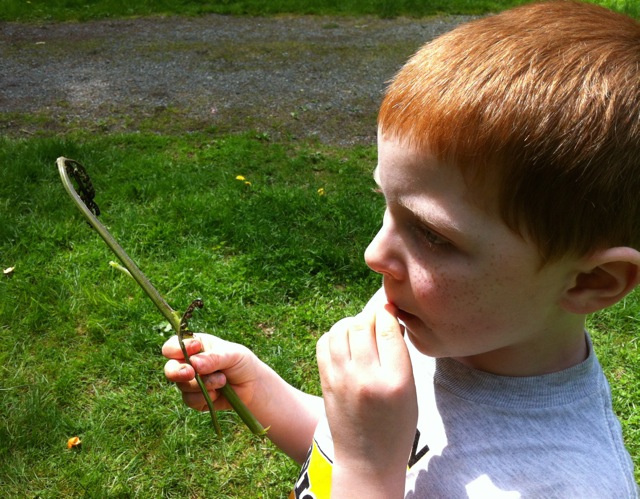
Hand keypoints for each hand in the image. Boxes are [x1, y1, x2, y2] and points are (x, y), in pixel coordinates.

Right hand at [162, 333, 261, 412]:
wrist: (252, 387)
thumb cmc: (242, 363)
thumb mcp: (232, 355)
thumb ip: (214, 358)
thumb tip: (194, 363)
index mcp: (194, 346)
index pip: (174, 345)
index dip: (177, 347)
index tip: (195, 347)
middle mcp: (188, 363)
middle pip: (170, 368)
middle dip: (178, 371)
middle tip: (191, 373)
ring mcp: (190, 382)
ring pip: (182, 385)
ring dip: (202, 384)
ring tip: (222, 380)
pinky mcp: (194, 399)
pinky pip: (190, 400)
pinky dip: (204, 397)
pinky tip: (218, 393)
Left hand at [316, 302, 416, 494]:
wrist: (367, 459)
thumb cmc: (396, 425)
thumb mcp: (410, 391)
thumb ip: (400, 355)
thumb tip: (388, 318)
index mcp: (396, 381)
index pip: (388, 329)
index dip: (388, 313)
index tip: (390, 310)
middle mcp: (366, 378)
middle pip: (362, 325)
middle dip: (369, 316)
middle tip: (375, 319)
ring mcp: (342, 379)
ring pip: (340, 330)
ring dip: (351, 323)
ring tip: (360, 330)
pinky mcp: (326, 382)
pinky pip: (324, 343)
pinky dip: (334, 335)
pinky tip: (344, 342)